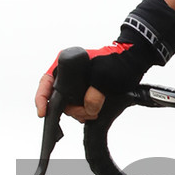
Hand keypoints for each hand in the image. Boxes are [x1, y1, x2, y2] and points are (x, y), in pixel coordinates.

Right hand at [35, 38, 155, 122]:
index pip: (46, 82)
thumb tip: (89, 107)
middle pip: (58, 98)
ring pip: (69, 104)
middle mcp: (68, 73)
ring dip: (80, 111)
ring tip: (94, 111)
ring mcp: (76, 83)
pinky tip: (93, 111)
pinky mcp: (85, 91)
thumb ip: (95, 93)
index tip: (43, 112)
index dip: (41, 98)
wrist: (133, 61)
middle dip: (71, 109)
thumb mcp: (106, 77)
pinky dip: (85, 111)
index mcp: (66, 63)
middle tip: (86, 113)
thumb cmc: (119, 60)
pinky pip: (79, 105)